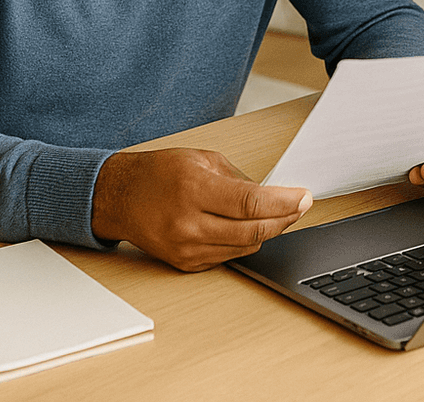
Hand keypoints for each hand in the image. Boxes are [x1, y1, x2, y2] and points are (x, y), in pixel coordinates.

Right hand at [91, 147, 311, 271]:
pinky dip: (245, 243)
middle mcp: (189, 224)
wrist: (118, 198)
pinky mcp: (186, 264)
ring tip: (279, 214)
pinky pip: (229, 256)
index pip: (251, 203)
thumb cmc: (158, 173)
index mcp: (193, 190)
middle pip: (254, 231)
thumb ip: (239, 178)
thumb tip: (273, 195)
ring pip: (245, 248)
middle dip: (285, 219)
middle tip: (300, 207)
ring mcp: (186, 249)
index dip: (284, 203)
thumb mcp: (200, 160)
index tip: (305, 197)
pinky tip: (249, 227)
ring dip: (268, 231)